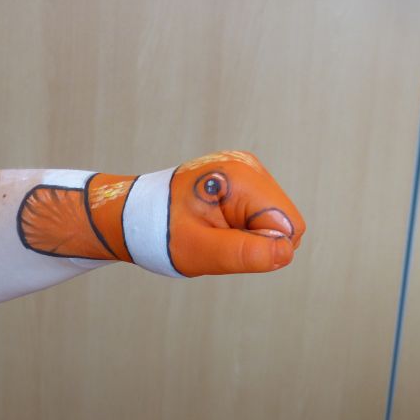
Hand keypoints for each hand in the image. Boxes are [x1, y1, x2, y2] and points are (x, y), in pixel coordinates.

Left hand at [18, 151, 304, 276]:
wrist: (131, 215)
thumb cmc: (160, 232)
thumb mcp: (202, 251)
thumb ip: (246, 253)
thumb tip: (286, 252)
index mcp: (240, 177)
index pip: (288, 226)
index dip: (261, 248)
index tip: (223, 245)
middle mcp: (248, 166)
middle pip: (284, 220)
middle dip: (255, 241)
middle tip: (214, 240)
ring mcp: (244, 169)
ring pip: (273, 218)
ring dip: (247, 235)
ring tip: (211, 232)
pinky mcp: (240, 179)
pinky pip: (259, 213)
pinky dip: (240, 226)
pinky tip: (213, 224)